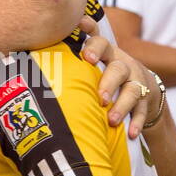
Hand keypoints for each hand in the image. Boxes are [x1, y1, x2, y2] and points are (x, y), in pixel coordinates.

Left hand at [78, 18, 151, 137]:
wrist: (143, 84)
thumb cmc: (105, 72)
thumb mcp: (93, 61)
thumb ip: (70, 55)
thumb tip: (29, 53)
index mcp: (106, 53)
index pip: (100, 41)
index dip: (93, 43)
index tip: (85, 50)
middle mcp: (122, 64)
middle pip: (118, 68)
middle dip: (109, 82)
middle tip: (100, 97)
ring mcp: (136, 81)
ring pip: (133, 90)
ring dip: (122, 105)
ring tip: (112, 120)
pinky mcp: (146, 98)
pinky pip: (143, 110)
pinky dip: (137, 122)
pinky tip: (131, 134)